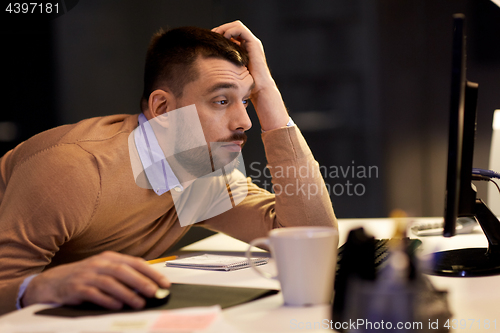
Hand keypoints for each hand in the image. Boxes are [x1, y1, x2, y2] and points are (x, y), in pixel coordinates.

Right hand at [21, 251, 170, 309]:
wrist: (52, 282)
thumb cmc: (86, 277)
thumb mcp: (105, 270)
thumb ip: (124, 276)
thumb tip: (150, 286)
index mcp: (110, 257)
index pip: (135, 262)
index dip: (151, 273)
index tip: (165, 283)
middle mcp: (99, 263)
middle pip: (123, 270)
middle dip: (141, 281)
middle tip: (155, 292)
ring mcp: (87, 275)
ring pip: (111, 282)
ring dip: (127, 293)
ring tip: (140, 303)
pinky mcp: (76, 288)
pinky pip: (94, 293)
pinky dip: (107, 300)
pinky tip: (117, 306)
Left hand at [212, 21, 288, 130]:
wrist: (259, 89)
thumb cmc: (245, 84)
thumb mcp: (230, 71)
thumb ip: (224, 64)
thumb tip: (208, 65)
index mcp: (244, 48)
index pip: (230, 32)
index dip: (219, 34)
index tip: (210, 41)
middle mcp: (249, 43)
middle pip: (233, 26)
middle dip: (220, 29)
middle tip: (211, 36)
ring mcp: (252, 43)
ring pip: (236, 25)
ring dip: (224, 28)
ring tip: (216, 36)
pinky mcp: (254, 44)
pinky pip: (241, 30)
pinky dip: (230, 31)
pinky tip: (224, 39)